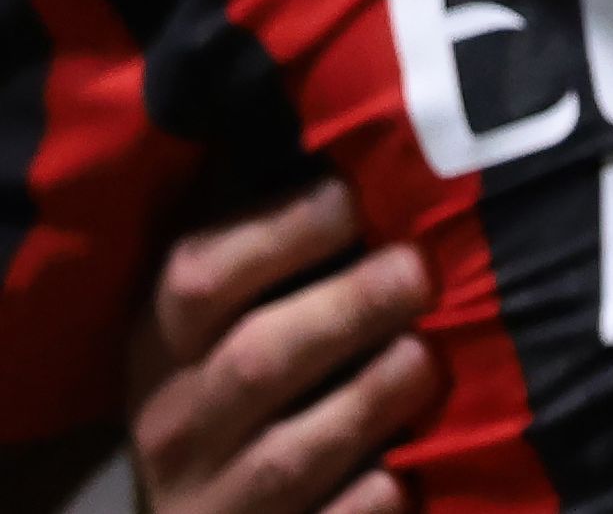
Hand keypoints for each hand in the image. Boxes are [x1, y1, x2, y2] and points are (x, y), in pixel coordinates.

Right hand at [126, 182, 437, 513]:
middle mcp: (175, 421)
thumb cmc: (241, 384)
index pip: (202, 277)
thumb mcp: (230, 319)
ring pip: (292, 452)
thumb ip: (276, 252)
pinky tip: (408, 472)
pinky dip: (369, 501)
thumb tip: (362, 157)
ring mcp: (215, 498)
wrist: (209, 513)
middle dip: (346, 309)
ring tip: (428, 357)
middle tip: (419, 271)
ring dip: (369, 400)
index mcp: (161, 343)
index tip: (359, 194)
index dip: (284, 231)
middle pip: (257, 358)